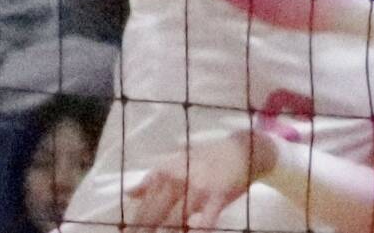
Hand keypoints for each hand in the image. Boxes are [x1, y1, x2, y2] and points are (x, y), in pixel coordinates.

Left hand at [126, 132, 260, 230]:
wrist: (244, 149)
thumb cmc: (209, 158)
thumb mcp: (178, 162)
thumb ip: (154, 178)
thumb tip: (129, 193)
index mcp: (166, 171)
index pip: (144, 204)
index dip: (135, 225)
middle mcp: (178, 179)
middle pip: (155, 215)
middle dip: (145, 231)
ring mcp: (198, 188)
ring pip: (175, 221)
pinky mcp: (218, 196)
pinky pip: (204, 222)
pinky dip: (198, 231)